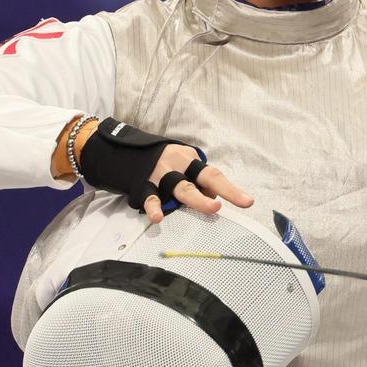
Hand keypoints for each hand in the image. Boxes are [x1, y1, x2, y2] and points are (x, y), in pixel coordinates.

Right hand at [75, 119, 254, 222]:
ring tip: (210, 208)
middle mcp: (177, 165)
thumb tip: (214, 196)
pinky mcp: (142, 184)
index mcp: (189, 160)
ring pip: (180, 187)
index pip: (213, 175)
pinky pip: (150, 197)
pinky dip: (154, 207)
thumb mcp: (179, 165)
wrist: (119, 149)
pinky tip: (158, 217)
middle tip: (228, 204)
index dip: (231, 189)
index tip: (247, 202)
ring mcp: (159, 174)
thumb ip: (196, 182)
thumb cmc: (158, 162)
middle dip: (219, 191)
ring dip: (196, 198)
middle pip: (202, 178)